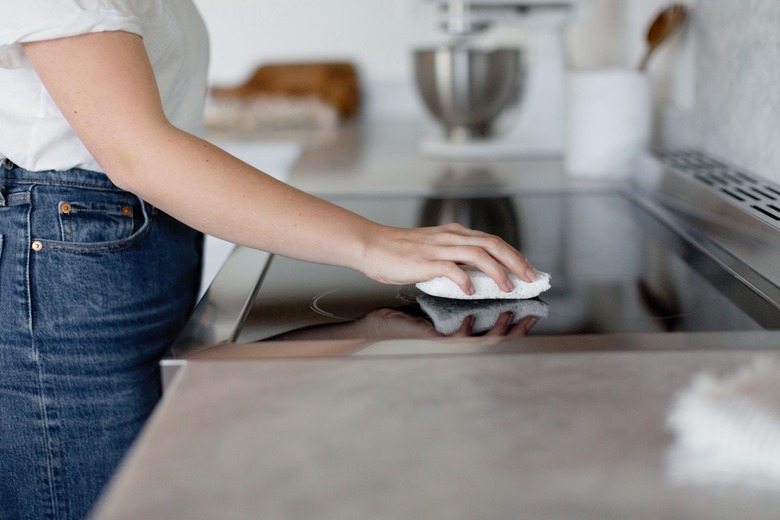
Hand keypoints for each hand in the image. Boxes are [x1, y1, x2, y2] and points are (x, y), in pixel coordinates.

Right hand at [360, 222, 535, 296]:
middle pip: (492, 244)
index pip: (492, 241)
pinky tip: (471, 290)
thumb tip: (476, 275)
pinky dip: (465, 280)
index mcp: (455, 234)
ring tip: (508, 286)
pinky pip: (452, 269)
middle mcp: (451, 238)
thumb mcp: (433, 249)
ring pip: (478, 254)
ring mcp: (439, 248)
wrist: (371, 245)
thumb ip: (453, 258)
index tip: (527, 269)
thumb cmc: (398, 251)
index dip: (514, 255)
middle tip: (530, 277)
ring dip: (497, 271)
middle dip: (516, 261)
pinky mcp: (425, 261)